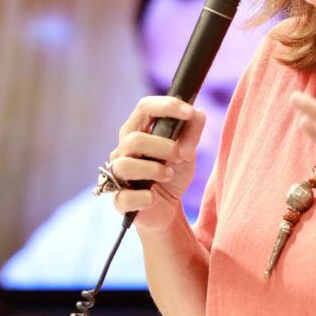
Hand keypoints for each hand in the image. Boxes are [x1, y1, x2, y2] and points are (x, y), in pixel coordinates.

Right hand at [109, 95, 205, 230]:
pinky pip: (125, 197)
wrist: (168, 209)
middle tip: (181, 155)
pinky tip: (153, 197)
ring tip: (168, 174)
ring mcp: (117, 175)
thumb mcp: (187, 152)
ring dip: (154, 169)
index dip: (167, 106)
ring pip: (126, 165)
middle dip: (163, 146)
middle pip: (134, 138)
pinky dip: (144, 197)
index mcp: (137, 131)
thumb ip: (192, 132)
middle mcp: (123, 150)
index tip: (189, 112)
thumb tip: (197, 113)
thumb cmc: (172, 173)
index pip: (144, 108)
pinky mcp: (119, 201)